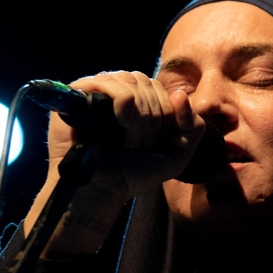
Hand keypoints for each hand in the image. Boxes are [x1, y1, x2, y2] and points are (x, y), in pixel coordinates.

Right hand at [23, 71, 203, 254]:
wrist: (103, 189)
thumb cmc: (134, 173)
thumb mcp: (177, 154)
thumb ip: (193, 127)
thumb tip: (179, 94)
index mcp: (141, 100)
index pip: (162, 89)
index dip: (167, 115)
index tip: (156, 143)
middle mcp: (119, 90)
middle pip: (149, 84)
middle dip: (153, 120)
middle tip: (140, 146)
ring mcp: (99, 89)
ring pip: (132, 82)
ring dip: (138, 118)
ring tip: (129, 142)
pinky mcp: (80, 92)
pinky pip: (110, 83)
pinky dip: (124, 104)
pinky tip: (120, 125)